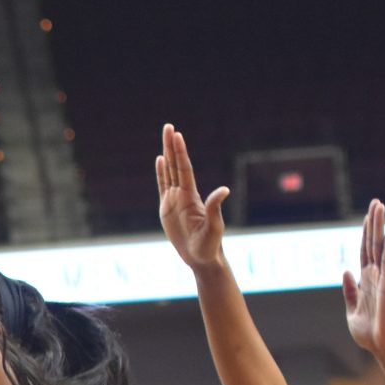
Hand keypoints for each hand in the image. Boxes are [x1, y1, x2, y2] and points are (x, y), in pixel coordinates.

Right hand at [156, 124, 230, 270]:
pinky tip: (160, 160)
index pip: (184, 169)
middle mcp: (183, 194)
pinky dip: (161, 173)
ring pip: (169, 172)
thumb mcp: (214, 226)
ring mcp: (174, 200)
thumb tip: (224, 189)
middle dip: (172, 145)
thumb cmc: (210, 244)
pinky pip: (162, 186)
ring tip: (166, 137)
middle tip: (168, 126)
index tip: (177, 135)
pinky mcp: (167, 209)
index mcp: (191, 196)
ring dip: (167, 154)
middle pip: (175, 164)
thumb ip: (215, 207)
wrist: (201, 257)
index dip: (180, 152)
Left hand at [341, 200, 384, 359]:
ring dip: (379, 227)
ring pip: (380, 248)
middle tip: (376, 202)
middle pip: (373, 243)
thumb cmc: (369, 333)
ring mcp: (383, 280)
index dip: (364, 234)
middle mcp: (376, 276)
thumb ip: (349, 291)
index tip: (365, 217)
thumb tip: (346, 271)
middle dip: (373, 222)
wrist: (381, 347)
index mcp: (366, 281)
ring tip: (380, 206)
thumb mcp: (351, 310)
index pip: (364, 251)